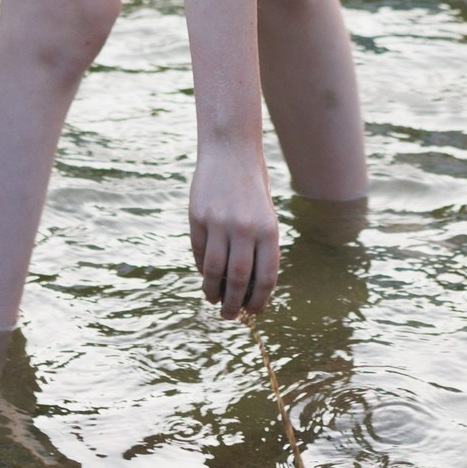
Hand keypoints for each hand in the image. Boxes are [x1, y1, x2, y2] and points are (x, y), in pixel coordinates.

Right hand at [187, 143, 278, 318]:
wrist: (230, 151)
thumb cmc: (252, 188)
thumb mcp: (265, 215)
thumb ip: (259, 247)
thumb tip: (247, 288)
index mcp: (268, 229)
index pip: (265, 276)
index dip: (260, 300)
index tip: (254, 312)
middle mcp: (244, 228)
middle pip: (239, 279)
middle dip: (234, 303)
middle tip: (230, 316)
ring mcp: (219, 223)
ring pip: (214, 270)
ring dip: (213, 291)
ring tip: (214, 300)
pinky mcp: (198, 218)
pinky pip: (199, 252)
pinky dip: (201, 269)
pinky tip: (205, 275)